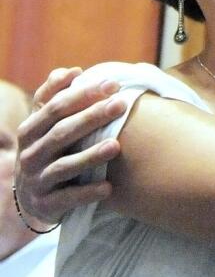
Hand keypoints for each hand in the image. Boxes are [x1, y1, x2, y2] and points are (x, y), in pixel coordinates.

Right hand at [15, 67, 127, 224]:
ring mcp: (37, 181)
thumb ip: (55, 96)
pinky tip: (108, 187)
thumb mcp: (46, 123)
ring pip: (64, 166)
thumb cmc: (49, 148)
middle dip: (92, 117)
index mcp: (30, 130)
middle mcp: (30, 154)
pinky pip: (68, 198)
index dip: (83, 94)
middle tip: (121, 104)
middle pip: (62, 132)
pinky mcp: (46, 205)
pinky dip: (87, 193)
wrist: (33, 196)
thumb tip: (71, 71)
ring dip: (90, 156)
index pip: (55, 107)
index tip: (113, 84)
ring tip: (116, 146)